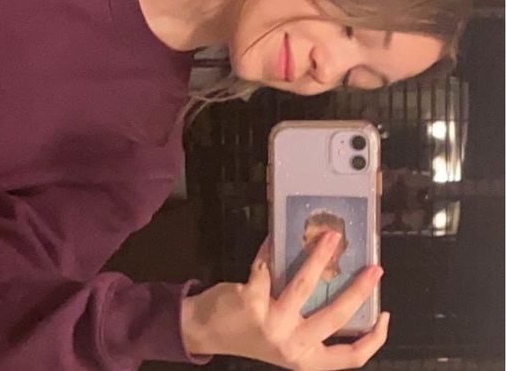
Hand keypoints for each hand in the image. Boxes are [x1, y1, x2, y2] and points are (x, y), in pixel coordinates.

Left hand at [181, 231, 388, 369]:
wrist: (207, 331)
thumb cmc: (252, 332)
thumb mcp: (286, 339)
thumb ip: (310, 323)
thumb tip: (339, 285)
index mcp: (306, 359)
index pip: (350, 358)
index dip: (374, 339)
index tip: (385, 314)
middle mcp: (291, 346)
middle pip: (335, 316)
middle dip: (359, 289)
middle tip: (374, 268)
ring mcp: (271, 324)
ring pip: (304, 285)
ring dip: (320, 256)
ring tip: (331, 235)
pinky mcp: (251, 300)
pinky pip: (268, 266)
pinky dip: (271, 248)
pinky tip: (274, 236)